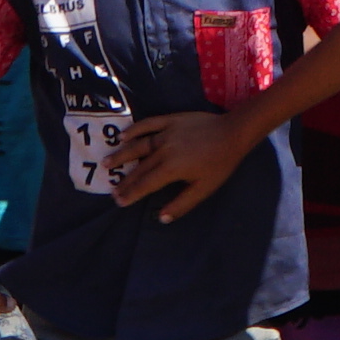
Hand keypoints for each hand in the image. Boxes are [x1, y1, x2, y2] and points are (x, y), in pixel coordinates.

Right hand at [120, 111, 255, 223]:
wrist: (233, 132)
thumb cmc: (220, 163)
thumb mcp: (204, 188)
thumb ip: (182, 204)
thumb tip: (161, 218)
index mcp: (171, 169)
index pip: (146, 184)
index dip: (131, 193)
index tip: (119, 202)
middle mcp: (164, 150)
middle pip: (139, 168)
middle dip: (125, 181)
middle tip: (112, 191)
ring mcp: (166, 133)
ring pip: (138, 146)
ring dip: (121, 155)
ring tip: (106, 164)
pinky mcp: (170, 120)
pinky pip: (148, 125)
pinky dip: (134, 130)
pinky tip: (122, 136)